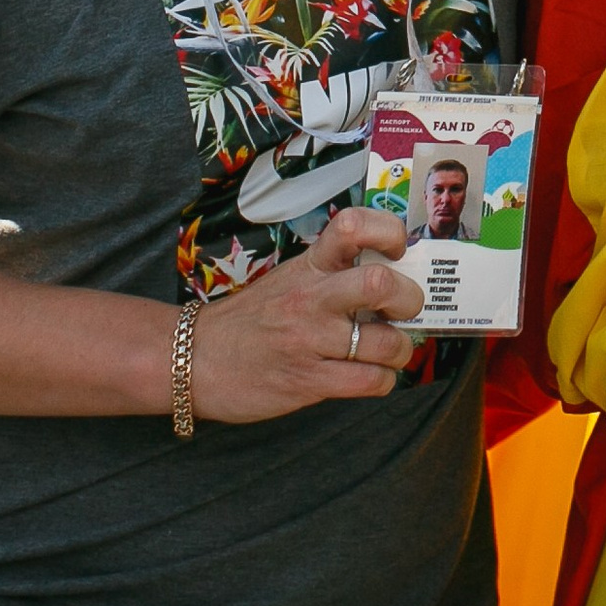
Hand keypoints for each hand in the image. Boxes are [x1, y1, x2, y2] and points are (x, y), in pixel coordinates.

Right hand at [189, 207, 424, 422]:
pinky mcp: (307, 381)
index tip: (396, 250)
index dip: (388, 232)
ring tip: (392, 351)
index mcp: (310, 265)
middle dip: (411, 298)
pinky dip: (383, 381)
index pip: (353, 224)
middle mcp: (312, 297)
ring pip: (384, 341)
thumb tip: (392, 275)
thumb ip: (332, 274)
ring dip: (401, 349)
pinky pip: (368, 381)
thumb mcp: (289, 279)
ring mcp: (310, 340)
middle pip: (380, 282)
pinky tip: (373, 377)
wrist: (195, 359)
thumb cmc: (251, 319)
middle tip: (406, 309)